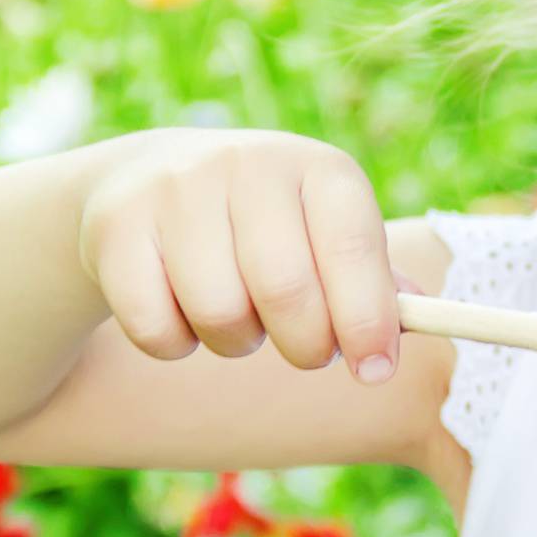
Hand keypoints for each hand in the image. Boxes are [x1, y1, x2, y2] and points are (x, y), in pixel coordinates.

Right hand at [77, 129, 403, 381]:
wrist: (148, 182)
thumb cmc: (268, 228)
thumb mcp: (326, 236)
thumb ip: (375, 281)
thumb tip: (420, 315)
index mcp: (318, 169)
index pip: (352, 247)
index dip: (367, 320)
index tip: (374, 372)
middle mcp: (249, 164)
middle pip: (286, 291)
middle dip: (305, 346)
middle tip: (306, 350)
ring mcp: (177, 189)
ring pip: (219, 314)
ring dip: (237, 342)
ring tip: (238, 316)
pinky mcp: (116, 225)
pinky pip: (155, 328)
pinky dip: (175, 344)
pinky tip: (179, 312)